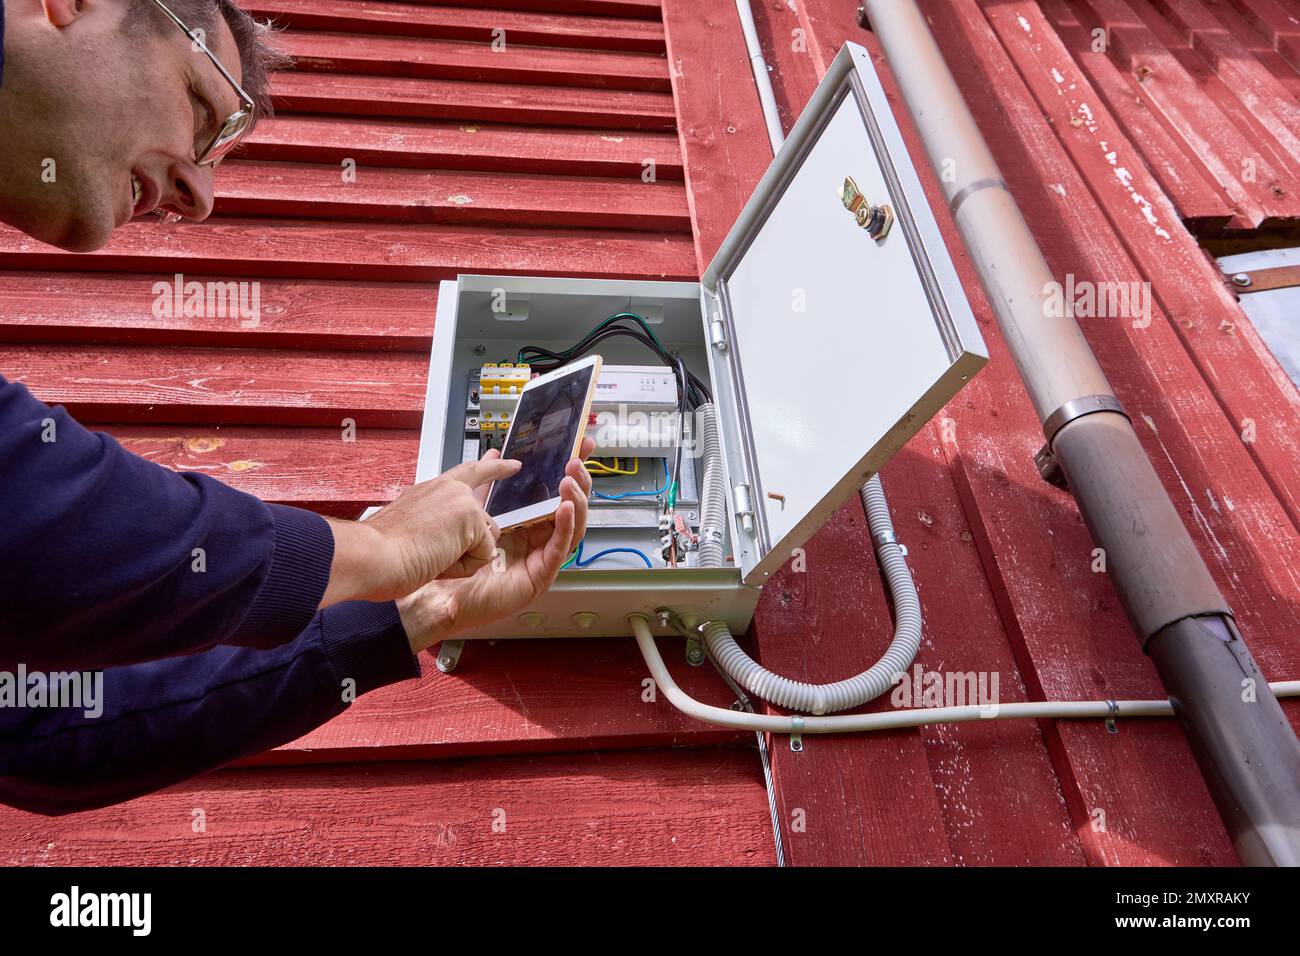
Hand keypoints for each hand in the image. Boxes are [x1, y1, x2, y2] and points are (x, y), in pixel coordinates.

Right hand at [320, 456, 521, 606]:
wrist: (372, 555)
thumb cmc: (380, 551)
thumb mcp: (411, 530)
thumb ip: (436, 525)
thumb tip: (455, 538)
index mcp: (431, 490)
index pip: (468, 472)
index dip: (491, 466)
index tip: (505, 459)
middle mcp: (448, 489)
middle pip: (485, 521)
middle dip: (473, 547)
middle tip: (445, 552)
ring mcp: (461, 500)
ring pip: (483, 543)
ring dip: (461, 560)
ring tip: (428, 557)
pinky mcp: (471, 517)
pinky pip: (483, 555)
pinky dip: (462, 567)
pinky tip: (437, 561)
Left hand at [397, 438, 595, 652]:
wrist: (433, 594)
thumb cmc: (452, 562)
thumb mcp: (471, 513)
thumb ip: (487, 486)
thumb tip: (495, 455)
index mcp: (526, 524)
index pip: (556, 491)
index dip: (571, 469)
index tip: (581, 444)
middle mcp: (537, 540)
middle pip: (571, 506)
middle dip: (579, 480)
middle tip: (577, 459)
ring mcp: (541, 558)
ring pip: (573, 526)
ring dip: (575, 500)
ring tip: (570, 480)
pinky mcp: (540, 576)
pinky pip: (560, 548)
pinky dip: (565, 526)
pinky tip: (565, 507)